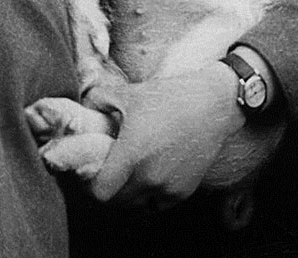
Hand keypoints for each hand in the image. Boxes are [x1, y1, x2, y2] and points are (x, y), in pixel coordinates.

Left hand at [88, 62, 243, 206]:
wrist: (213, 103)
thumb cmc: (170, 96)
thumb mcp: (130, 92)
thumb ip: (100, 100)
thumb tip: (84, 105)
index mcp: (131, 153)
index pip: (100, 191)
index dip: (93, 183)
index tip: (97, 169)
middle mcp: (149, 176)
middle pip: (117, 200)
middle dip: (111, 187)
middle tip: (113, 168)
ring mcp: (167, 186)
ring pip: (137, 205)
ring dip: (130, 193)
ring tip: (133, 171)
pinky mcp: (183, 191)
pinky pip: (158, 203)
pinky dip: (151, 194)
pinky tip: (153, 172)